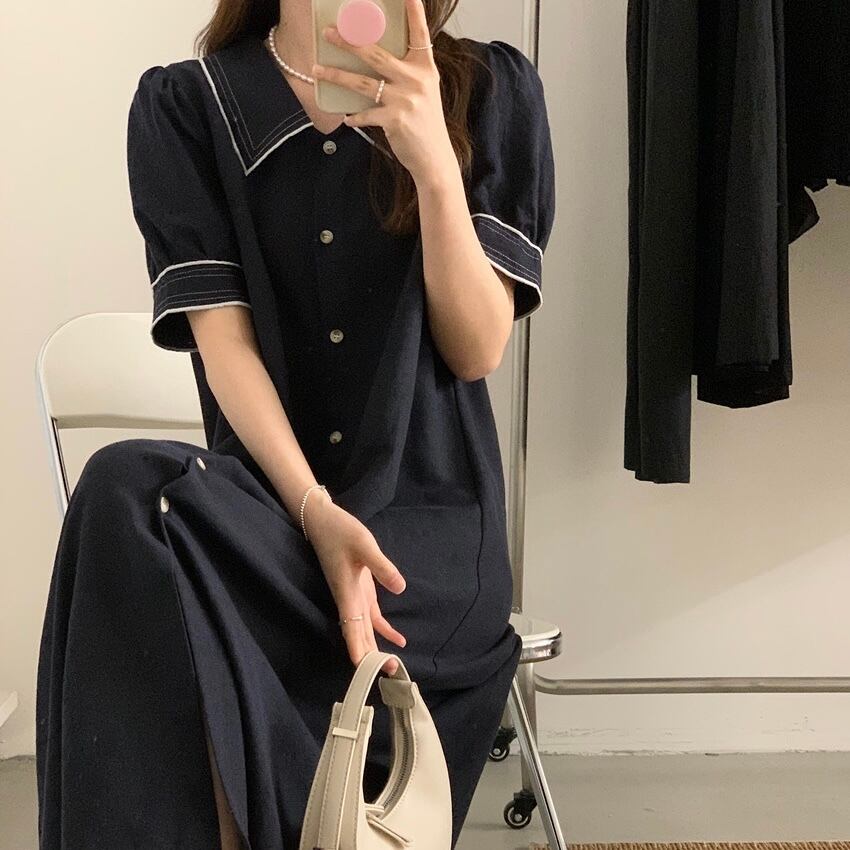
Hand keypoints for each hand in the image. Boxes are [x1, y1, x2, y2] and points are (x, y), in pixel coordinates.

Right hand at [303, 494, 406, 674]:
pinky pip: (372, 616)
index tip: (363, 669)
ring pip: (365, 630)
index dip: (357, 648)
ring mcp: (354, 595)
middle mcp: (349, 599)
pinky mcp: (361, 589)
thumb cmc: (340, 530)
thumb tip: (400, 588)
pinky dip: (384, 629)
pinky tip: (398, 640)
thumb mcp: (363, 544)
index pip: (351, 626)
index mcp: (346, 591)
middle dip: (370, 656)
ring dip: (376, 647)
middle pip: (359, 635)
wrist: (323, 520)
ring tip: (392, 668)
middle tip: (387, 675)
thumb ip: (381, 566)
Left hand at [311, 0, 454, 185]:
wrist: (434, 158)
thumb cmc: (425, 123)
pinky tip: (346, 118)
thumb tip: (377, 58)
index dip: (414, 12)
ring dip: (337, 75)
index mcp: (425, 69)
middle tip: (329, 32)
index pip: (420, 34)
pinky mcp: (394, 120)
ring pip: (363, 82)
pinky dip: (354, 117)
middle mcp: (416, 80)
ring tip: (317, 68)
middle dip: (349, 42)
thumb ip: (407, 73)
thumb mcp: (424, 92)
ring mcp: (405, 100)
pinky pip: (365, 113)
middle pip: (377, 54)